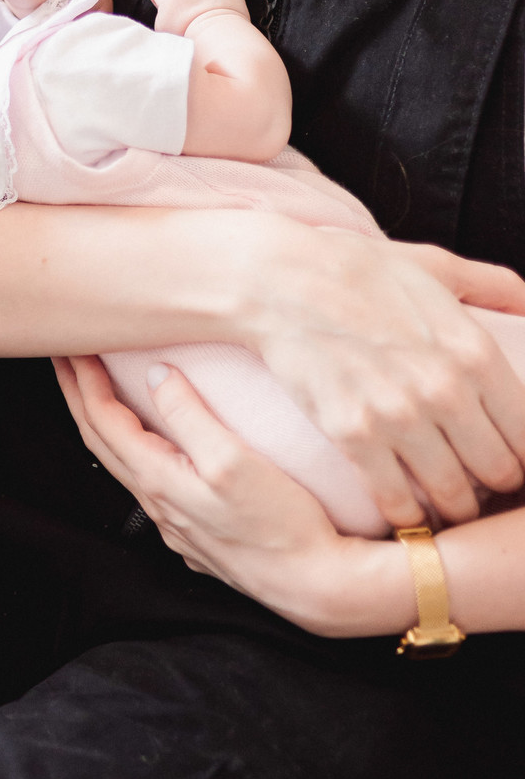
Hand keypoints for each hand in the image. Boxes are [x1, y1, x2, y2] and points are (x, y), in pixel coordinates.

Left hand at [53, 356, 408, 637]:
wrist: (319, 588)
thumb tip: (154, 375)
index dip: (83, 380)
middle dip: (78, 397)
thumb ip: (189, 416)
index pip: (103, 420)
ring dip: (104, 423)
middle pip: (101, 442)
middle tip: (63, 358)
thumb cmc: (282, 524)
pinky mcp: (199, 532)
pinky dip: (136, 449)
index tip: (71, 344)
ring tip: (98, 390)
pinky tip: (149, 441)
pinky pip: (151, 482)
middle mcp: (159, 505)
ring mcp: (177, 523)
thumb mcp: (233, 460)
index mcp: (159, 481)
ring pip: (124, 464)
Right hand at [250, 224, 524, 526]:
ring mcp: (399, 416)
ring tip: (446, 500)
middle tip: (479, 482)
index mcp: (474, 350)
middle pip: (501, 473)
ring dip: (455, 506)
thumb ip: (492, 284)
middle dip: (496, 484)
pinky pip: (399, 503)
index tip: (509, 457)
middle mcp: (446, 389)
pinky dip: (407, 514)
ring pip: (455, 497)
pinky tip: (405, 507)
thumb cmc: (355, 269)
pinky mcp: (354, 436)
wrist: (278, 279)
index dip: (524, 455)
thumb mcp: (434, 264)